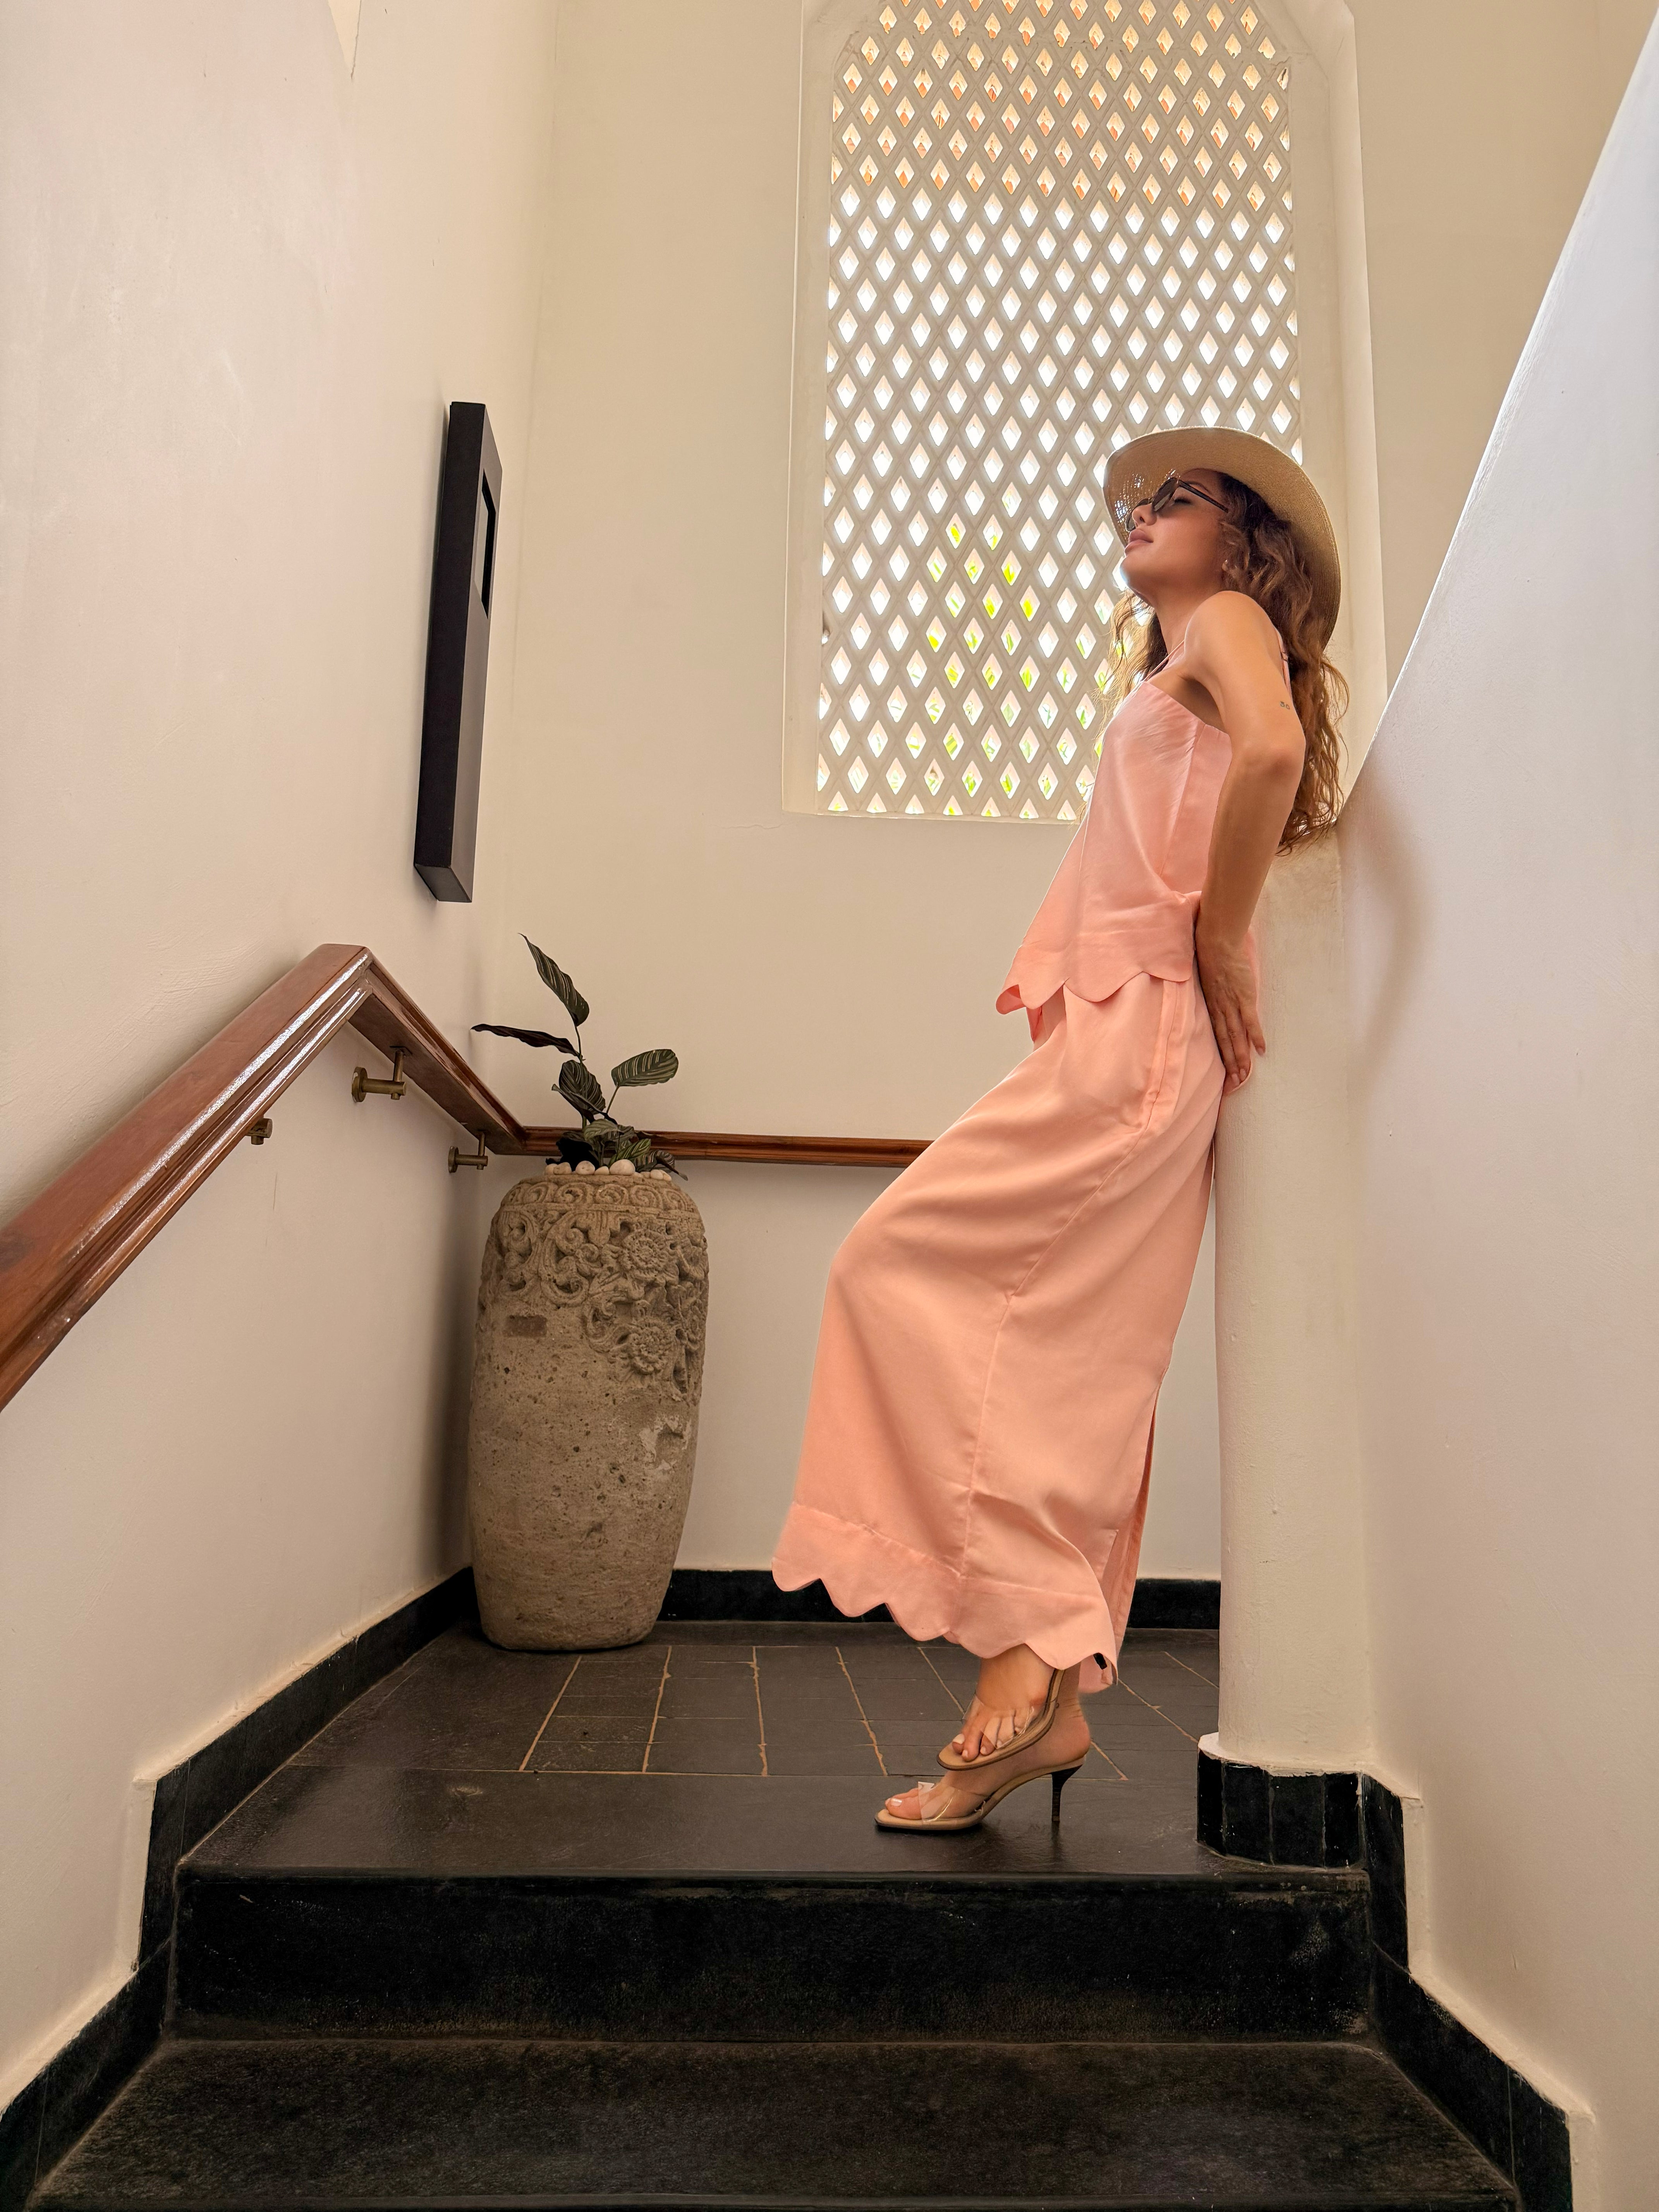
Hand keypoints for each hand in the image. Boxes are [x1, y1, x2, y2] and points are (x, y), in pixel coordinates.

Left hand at [1196, 928, 1264, 1091]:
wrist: (1216, 942)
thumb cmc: (1212, 958)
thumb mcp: (1209, 981)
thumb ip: (1215, 995)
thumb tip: (1219, 1002)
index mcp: (1211, 1007)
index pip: (1216, 1037)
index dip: (1221, 1056)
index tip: (1224, 1073)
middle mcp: (1219, 1010)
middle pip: (1225, 1042)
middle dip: (1230, 1065)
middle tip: (1234, 1085)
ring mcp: (1232, 1005)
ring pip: (1236, 1036)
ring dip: (1241, 1056)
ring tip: (1245, 1075)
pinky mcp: (1243, 996)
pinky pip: (1249, 1021)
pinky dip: (1255, 1036)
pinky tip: (1261, 1050)